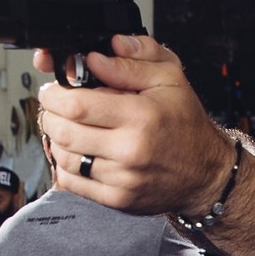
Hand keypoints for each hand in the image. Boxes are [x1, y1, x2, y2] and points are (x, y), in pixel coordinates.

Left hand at [32, 34, 235, 215]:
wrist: (205, 173)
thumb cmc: (186, 124)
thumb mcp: (169, 78)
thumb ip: (133, 60)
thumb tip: (97, 56)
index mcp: (141, 116)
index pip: (76, 105)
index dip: (55, 94)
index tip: (53, 89)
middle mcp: (130, 150)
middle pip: (63, 131)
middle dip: (49, 114)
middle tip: (55, 106)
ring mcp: (122, 178)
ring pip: (63, 156)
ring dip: (56, 138)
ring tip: (68, 126)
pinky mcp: (116, 199)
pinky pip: (71, 182)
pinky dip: (65, 164)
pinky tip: (77, 151)